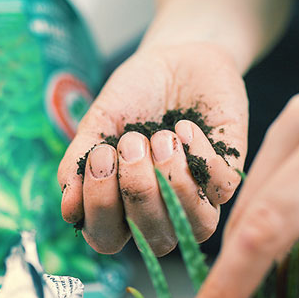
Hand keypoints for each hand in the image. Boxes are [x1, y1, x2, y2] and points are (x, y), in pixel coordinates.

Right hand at [57, 43, 247, 254]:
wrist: (176, 56)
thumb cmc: (134, 95)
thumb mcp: (98, 124)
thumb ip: (78, 165)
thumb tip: (68, 210)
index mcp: (124, 206)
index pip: (108, 241)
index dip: (101, 210)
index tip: (99, 157)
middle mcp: (164, 210)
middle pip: (155, 239)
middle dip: (136, 187)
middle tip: (130, 141)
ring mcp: (200, 196)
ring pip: (198, 225)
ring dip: (172, 179)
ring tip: (160, 136)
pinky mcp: (229, 173)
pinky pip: (221, 187)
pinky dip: (198, 154)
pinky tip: (185, 127)